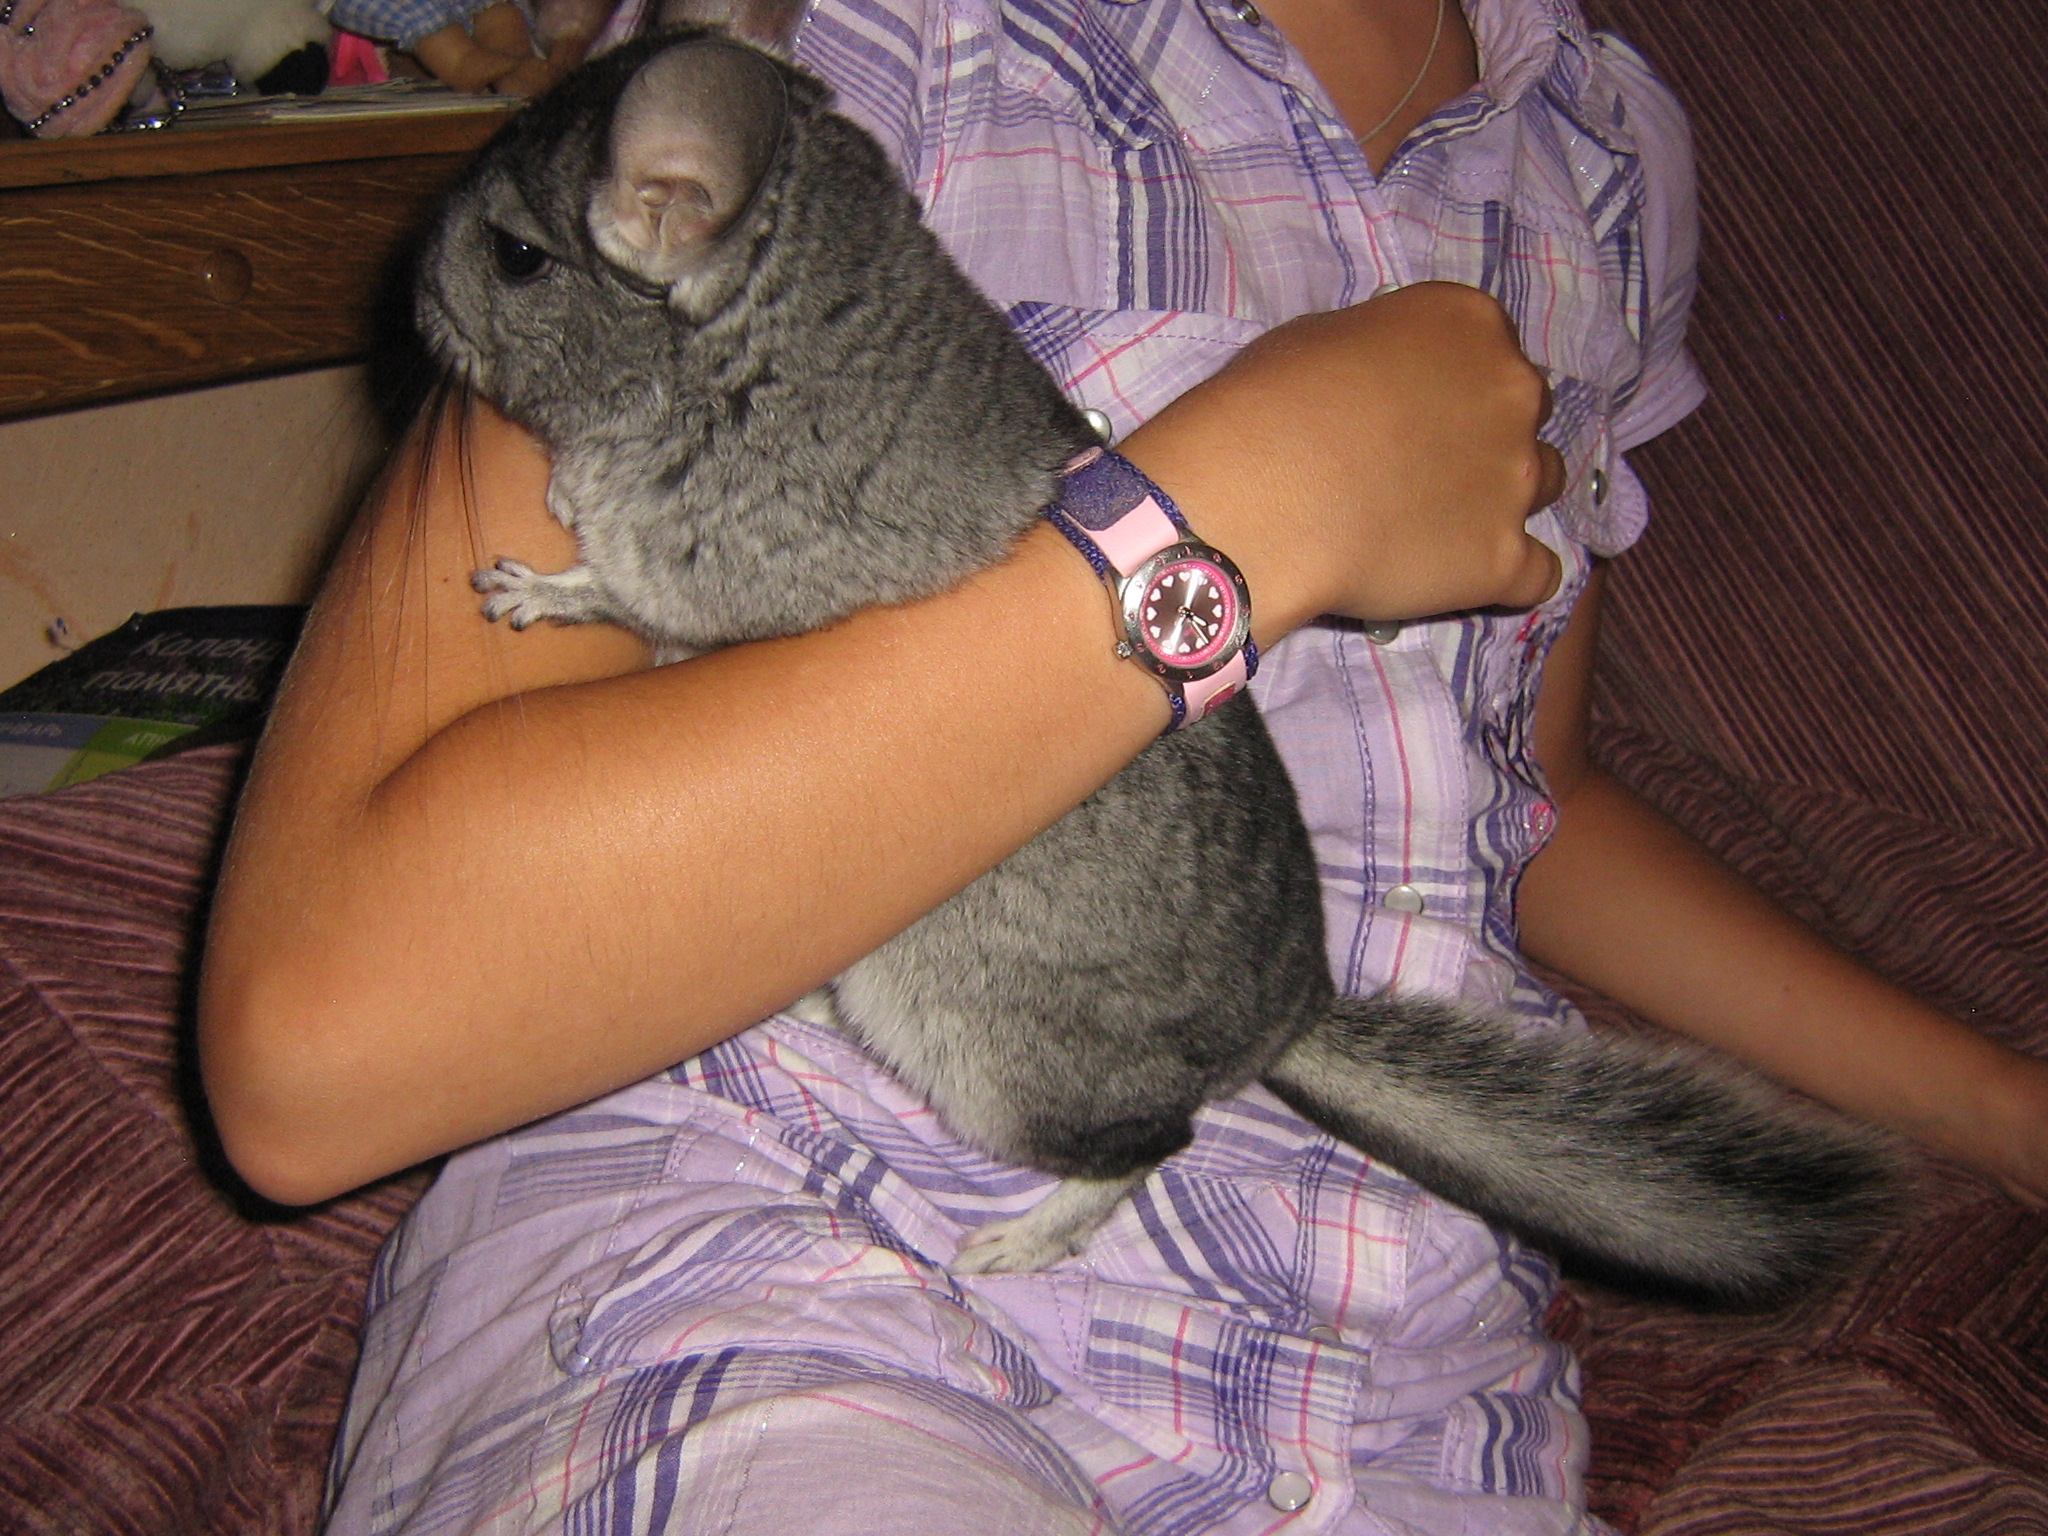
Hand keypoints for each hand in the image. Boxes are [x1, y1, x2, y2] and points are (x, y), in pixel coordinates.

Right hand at [1125, 282, 1563, 630]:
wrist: (1260, 499)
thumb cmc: (1271, 403)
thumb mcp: (1322, 339)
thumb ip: (1382, 360)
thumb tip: (1385, 389)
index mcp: (1468, 323)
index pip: (1490, 347)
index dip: (1452, 384)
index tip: (1414, 412)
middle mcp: (1511, 391)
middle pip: (1525, 411)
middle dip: (1486, 435)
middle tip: (1423, 468)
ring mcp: (1516, 478)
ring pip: (1545, 483)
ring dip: (1504, 498)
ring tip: (1440, 524)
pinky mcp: (1503, 557)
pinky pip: (1539, 573)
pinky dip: (1511, 577)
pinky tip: (1467, 578)